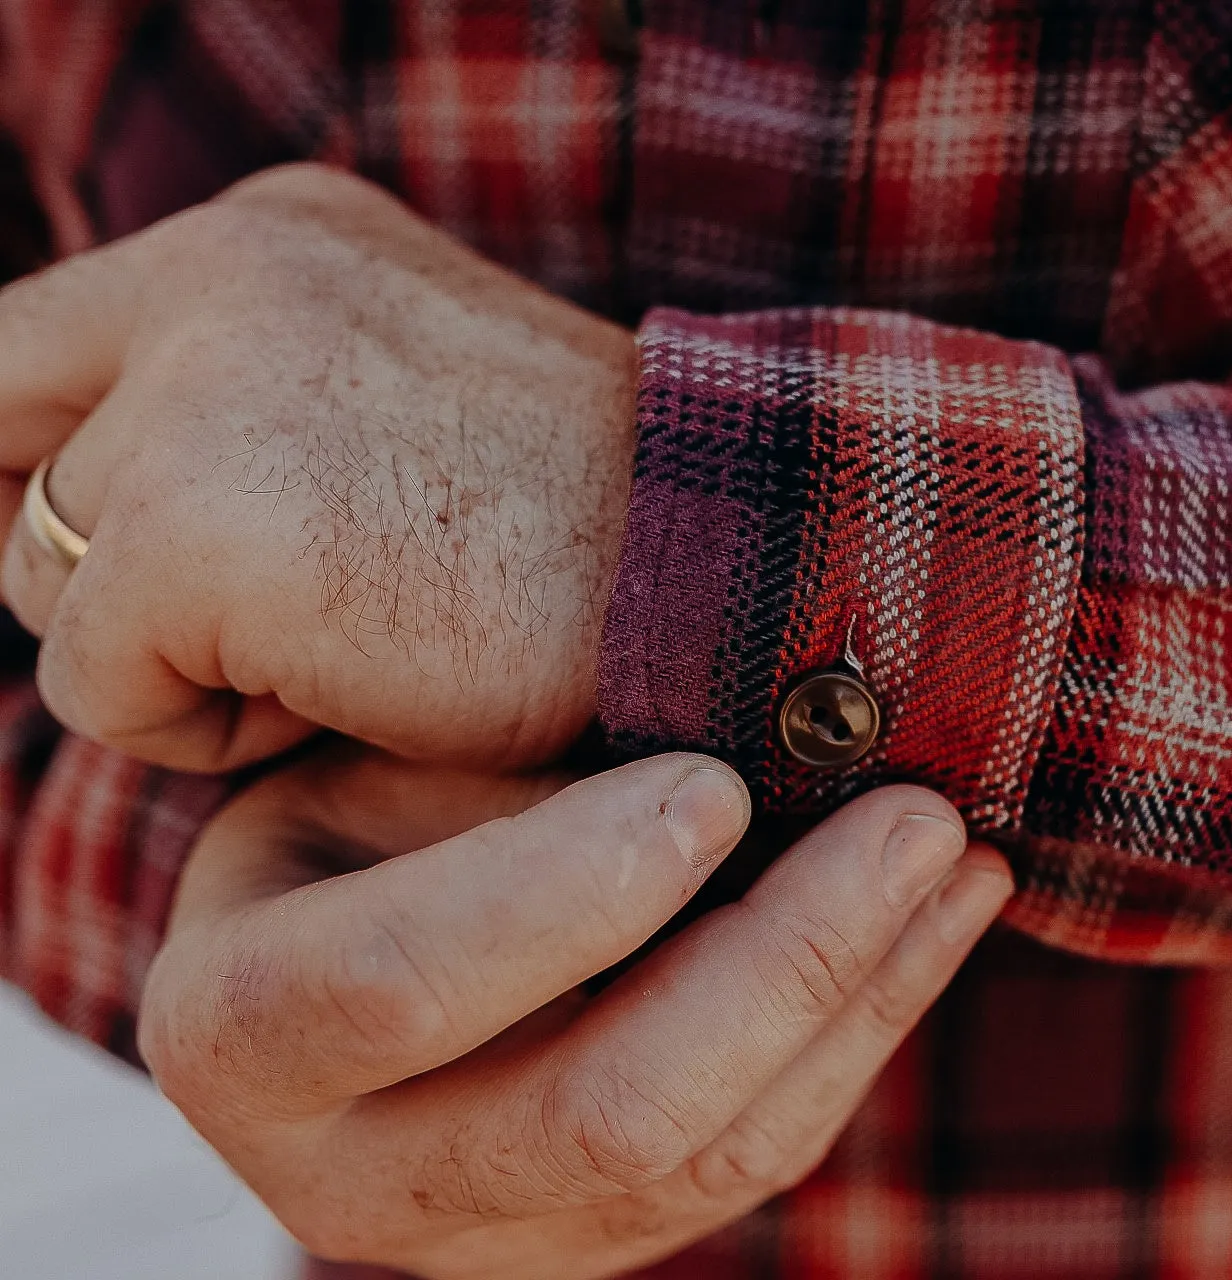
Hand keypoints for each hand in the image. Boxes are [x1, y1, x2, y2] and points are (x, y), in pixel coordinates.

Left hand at [0, 162, 633, 770]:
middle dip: (120, 577)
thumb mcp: (412, 410)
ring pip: (45, 577)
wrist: (737, 576)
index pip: (30, 343)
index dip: (32, 461)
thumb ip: (257, 408)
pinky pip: (95, 688)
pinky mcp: (199, 534)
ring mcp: (203, 396)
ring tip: (350, 648)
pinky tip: (350, 695)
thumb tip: (73, 505)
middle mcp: (224, 276)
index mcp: (280, 235)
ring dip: (174, 654)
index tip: (77, 551)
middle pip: (24, 467)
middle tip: (291, 622)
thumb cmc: (604, 535)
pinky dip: (203, 731)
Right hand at [137, 749, 1011, 1277]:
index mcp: (240, 1035)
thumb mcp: (378, 754)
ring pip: (712, 1157)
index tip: (712, 785)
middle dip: (784, 960)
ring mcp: (490, 1238)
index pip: (398, 988)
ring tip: (958, 856)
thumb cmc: (366, 792)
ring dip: (861, 995)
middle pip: (599, 1115)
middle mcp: (352, 1178)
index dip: (565, 893)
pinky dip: (866, 1031)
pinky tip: (940, 919)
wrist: (353, 912)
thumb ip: (505, 779)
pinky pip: (760, 1156)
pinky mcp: (600, 1237)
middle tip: (908, 820)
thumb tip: (732, 774)